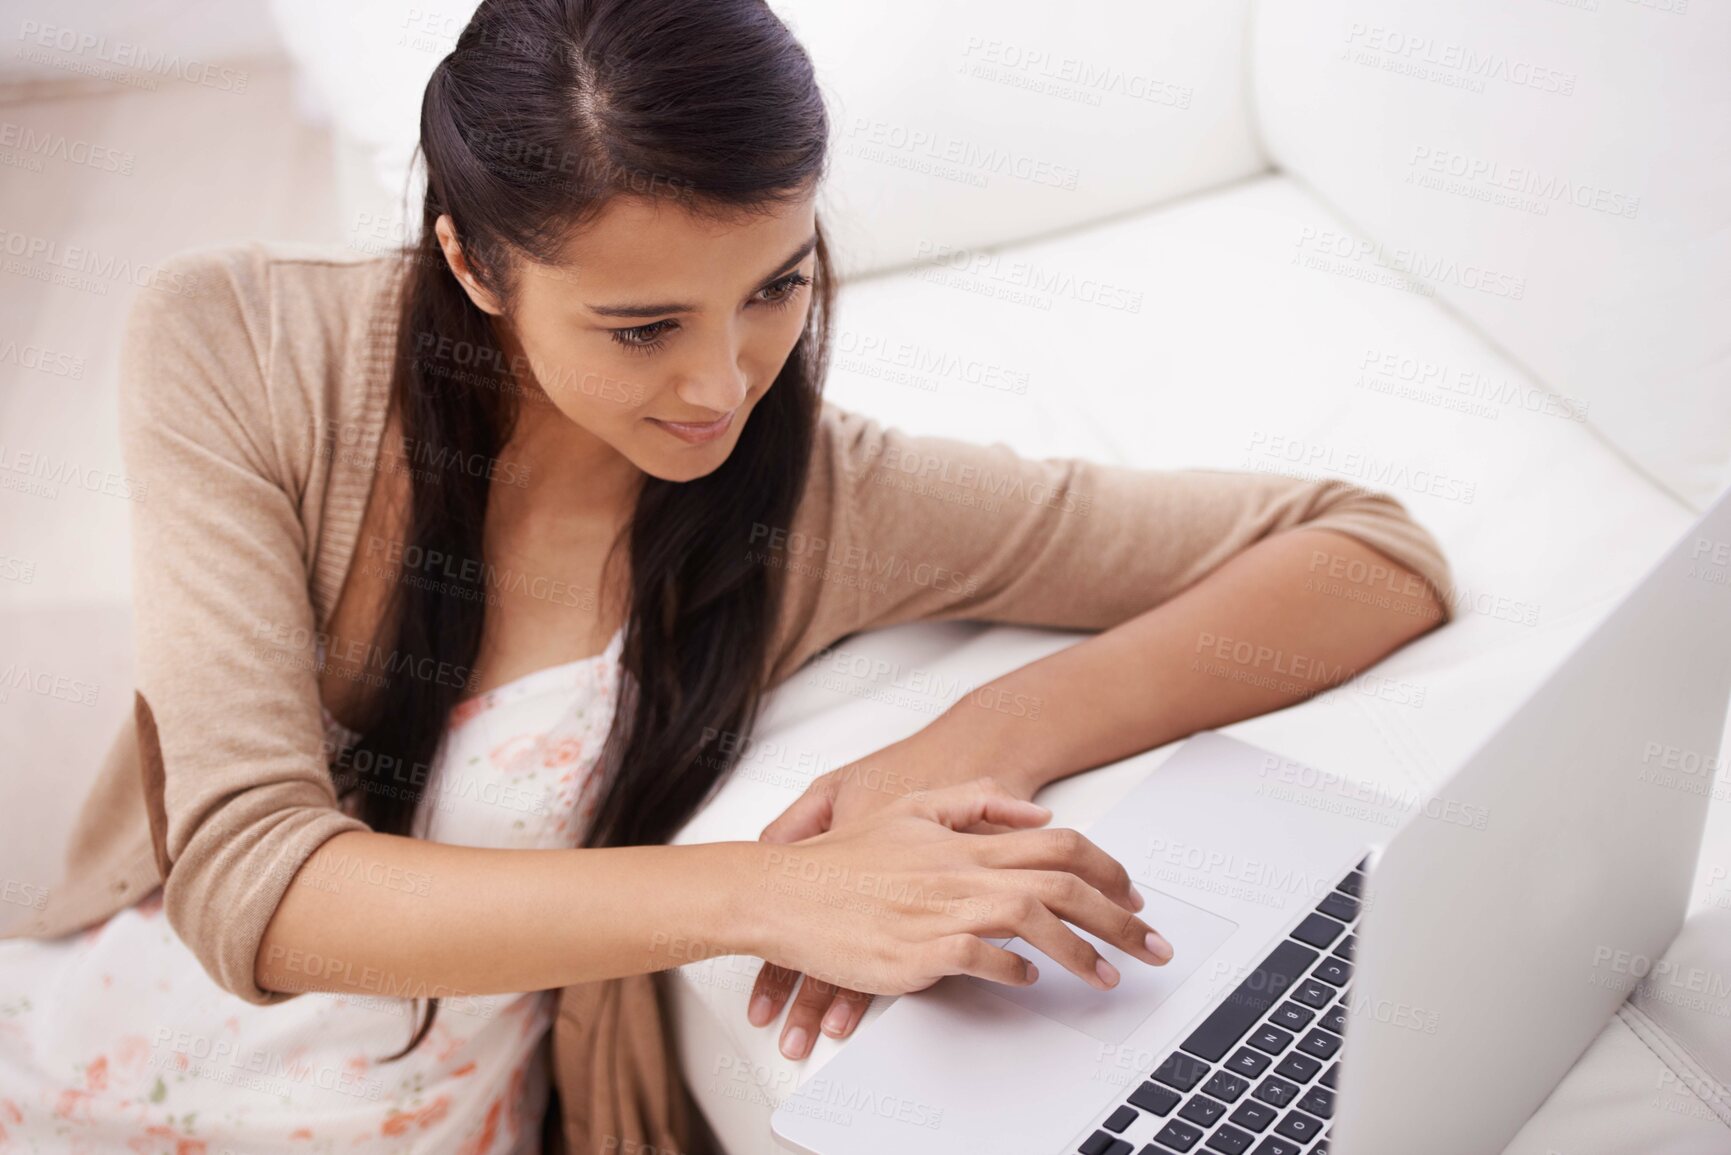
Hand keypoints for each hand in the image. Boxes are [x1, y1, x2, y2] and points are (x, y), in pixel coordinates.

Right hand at [742, 777, 1172, 1060]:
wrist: (785, 892)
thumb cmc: (844, 859)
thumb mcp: (911, 808)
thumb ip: (975, 802)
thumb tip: (1039, 814)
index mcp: (964, 841)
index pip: (1058, 844)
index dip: (1107, 868)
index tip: (1134, 896)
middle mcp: (961, 871)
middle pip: (1062, 884)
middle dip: (1119, 917)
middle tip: (1152, 944)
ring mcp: (942, 910)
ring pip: (1034, 921)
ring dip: (1081, 951)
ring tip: (1109, 975)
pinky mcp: (918, 950)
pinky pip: (984, 959)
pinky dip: (1015, 971)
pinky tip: (1030, 982)